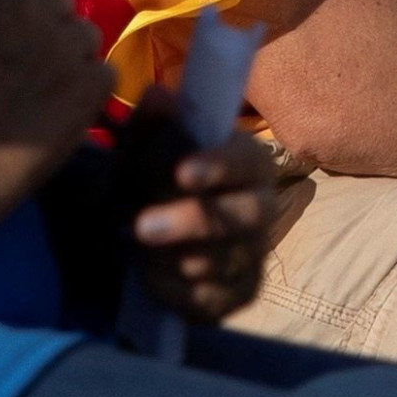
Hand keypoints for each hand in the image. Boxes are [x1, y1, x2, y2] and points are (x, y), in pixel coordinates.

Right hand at [0, 0, 114, 214]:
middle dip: (40, 28)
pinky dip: (86, 91)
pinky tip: (55, 111)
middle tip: (14, 68)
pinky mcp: (91, 82)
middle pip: (55, 2)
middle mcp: (33, 5)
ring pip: (82, 36)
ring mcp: (66, 43)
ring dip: (67, 58)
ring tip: (35, 93)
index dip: (8, 0)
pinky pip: (102, 73)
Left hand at [130, 130, 308, 324]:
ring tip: (134, 247)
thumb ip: (150, 126)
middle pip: (246, 216)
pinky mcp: (240, 294)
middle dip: (192, 221)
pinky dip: (171, 290)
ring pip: (220, 260)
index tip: (183, 172)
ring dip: (170, 256)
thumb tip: (159, 97)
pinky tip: (147, 275)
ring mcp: (254, 254)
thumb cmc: (152, 180)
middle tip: (140, 227)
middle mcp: (262, 206)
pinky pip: (208, 299)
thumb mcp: (142, 150)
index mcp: (248, 162)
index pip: (246, 161)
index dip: (218, 165)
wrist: (147, 234)